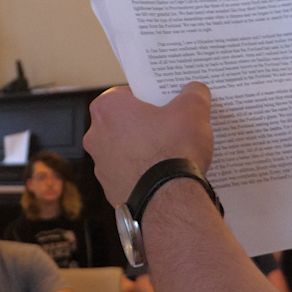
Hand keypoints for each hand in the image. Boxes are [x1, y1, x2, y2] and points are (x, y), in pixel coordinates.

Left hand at [84, 82, 213, 206]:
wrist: (166, 201)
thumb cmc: (172, 150)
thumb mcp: (193, 110)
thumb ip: (193, 93)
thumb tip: (195, 90)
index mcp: (108, 108)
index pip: (127, 93)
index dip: (149, 96)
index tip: (166, 102)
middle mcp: (96, 135)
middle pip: (125, 122)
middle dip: (147, 124)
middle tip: (173, 126)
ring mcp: (100, 165)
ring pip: (126, 150)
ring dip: (145, 150)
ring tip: (173, 154)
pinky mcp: (110, 189)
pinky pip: (130, 175)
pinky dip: (144, 174)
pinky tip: (166, 176)